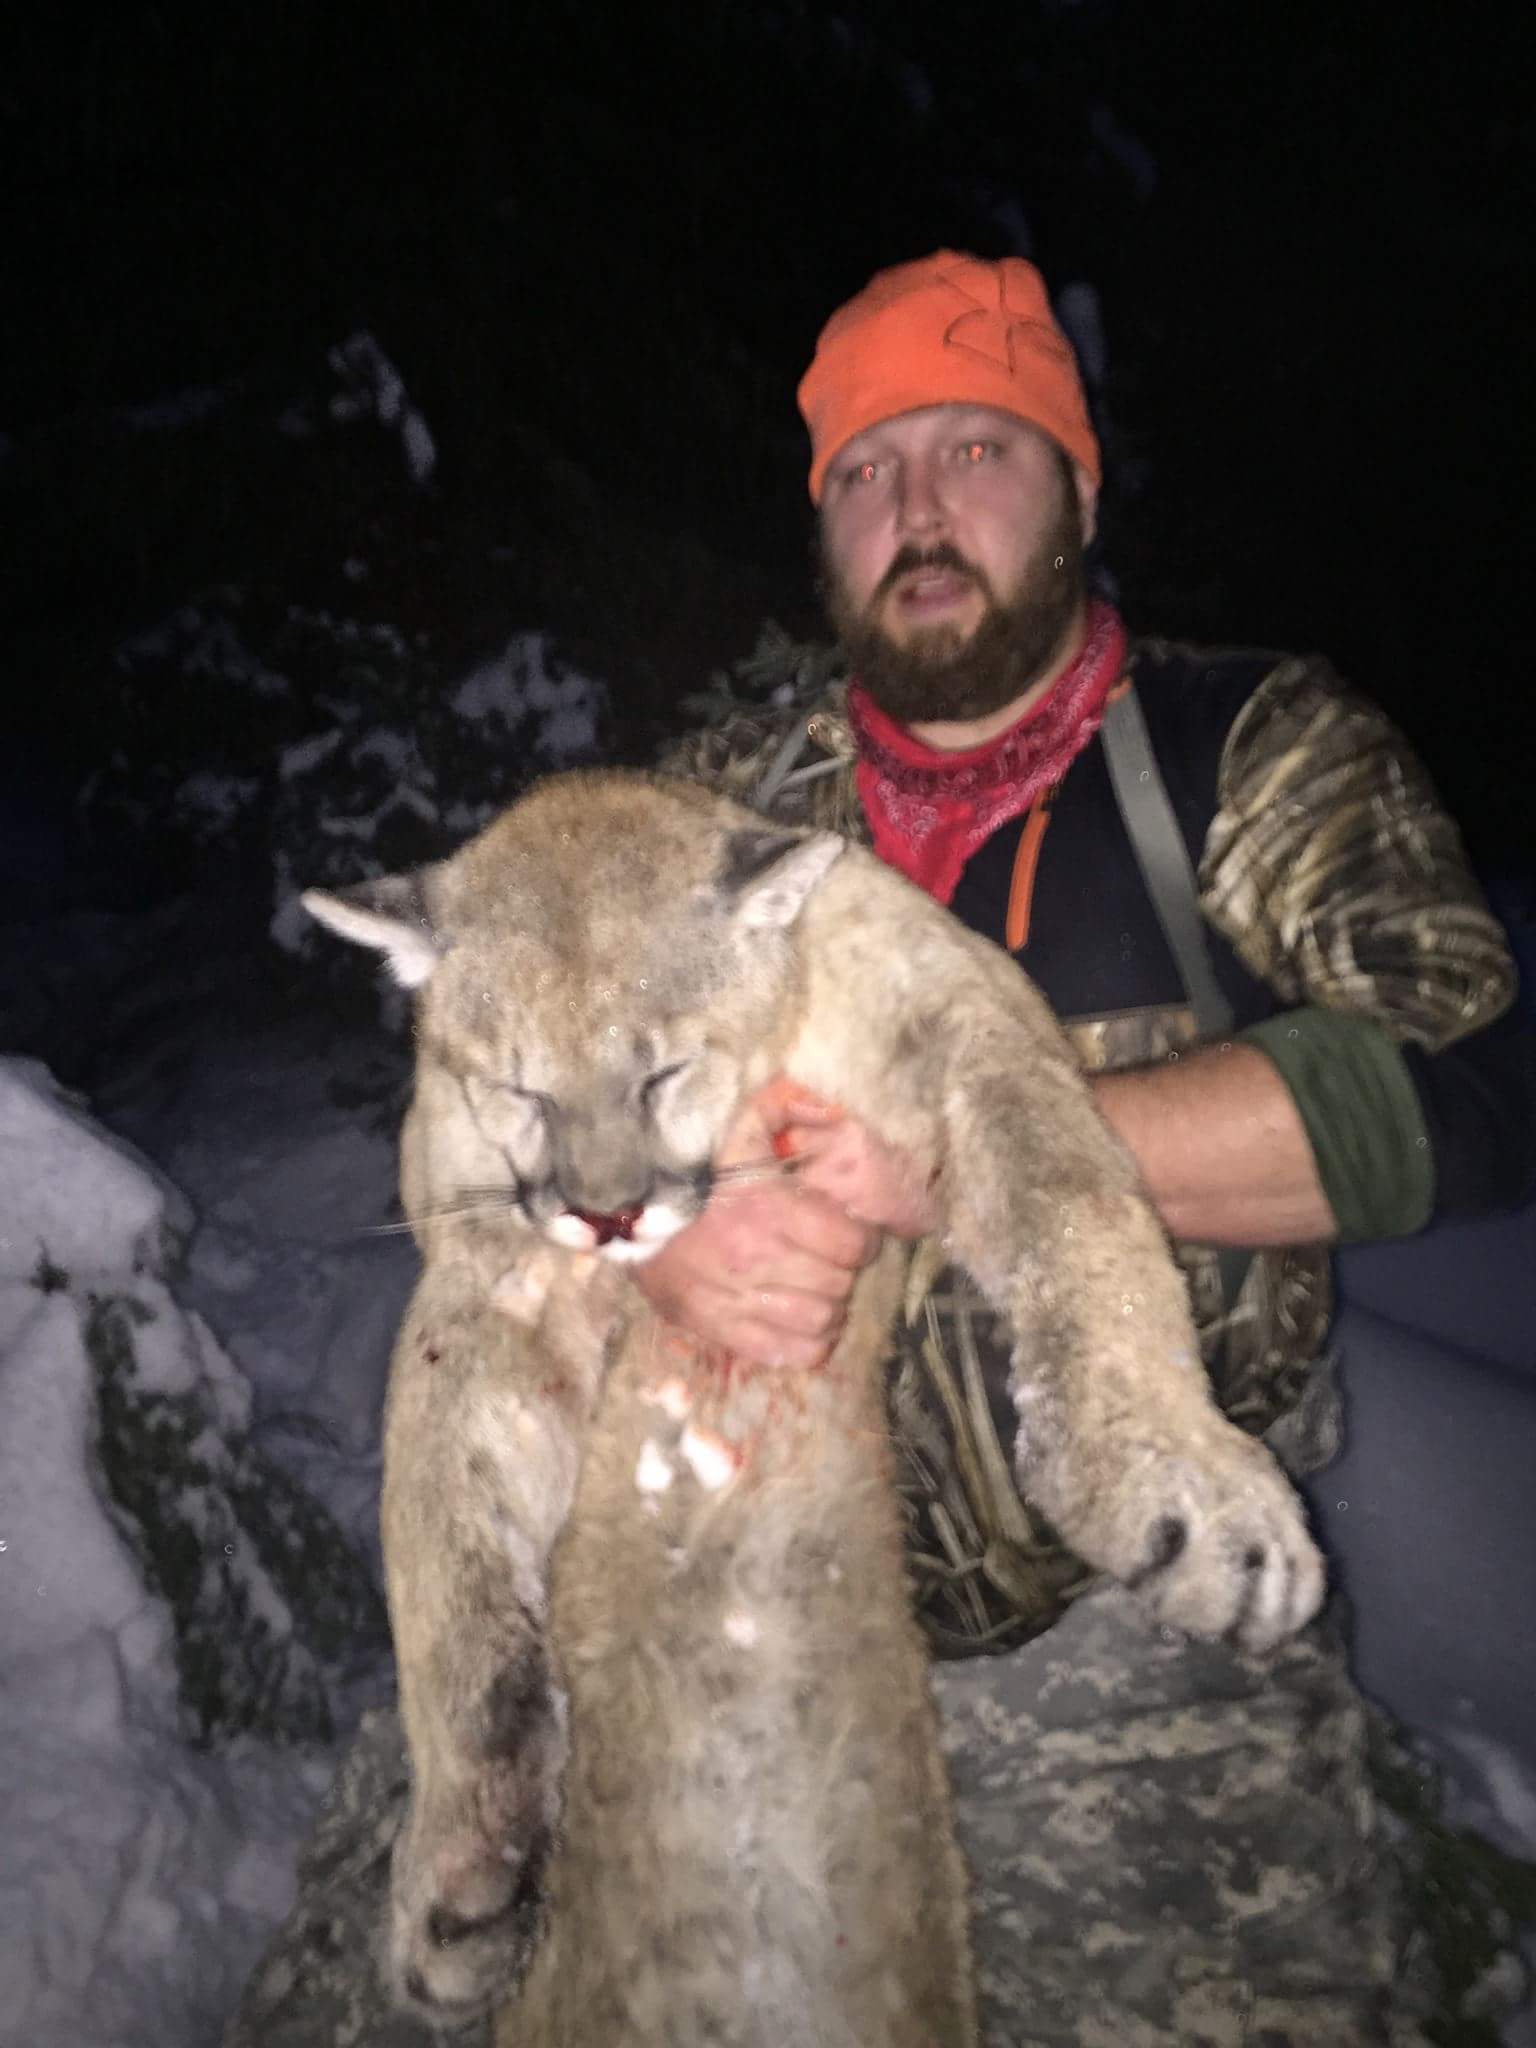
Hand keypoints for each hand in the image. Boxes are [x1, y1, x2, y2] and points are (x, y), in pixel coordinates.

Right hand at [634, 1079, 928, 1368]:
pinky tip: (800, 1322)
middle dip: (843, 1272)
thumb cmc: (690, 1165)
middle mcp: (755, 1257)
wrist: (621, 1202)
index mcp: (768, 1208)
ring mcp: (733, 1298)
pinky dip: (806, 1344)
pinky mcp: (712, 1326)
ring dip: (828, 1308)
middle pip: (838, 1284)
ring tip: (816, 1291)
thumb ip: (787, 1109)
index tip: (852, 1233)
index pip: (851, 1244)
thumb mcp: (741, 1126)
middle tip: (829, 1260)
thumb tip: (831, 1108)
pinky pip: (784, 1352)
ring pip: (819, 1321)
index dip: (861, 1239)